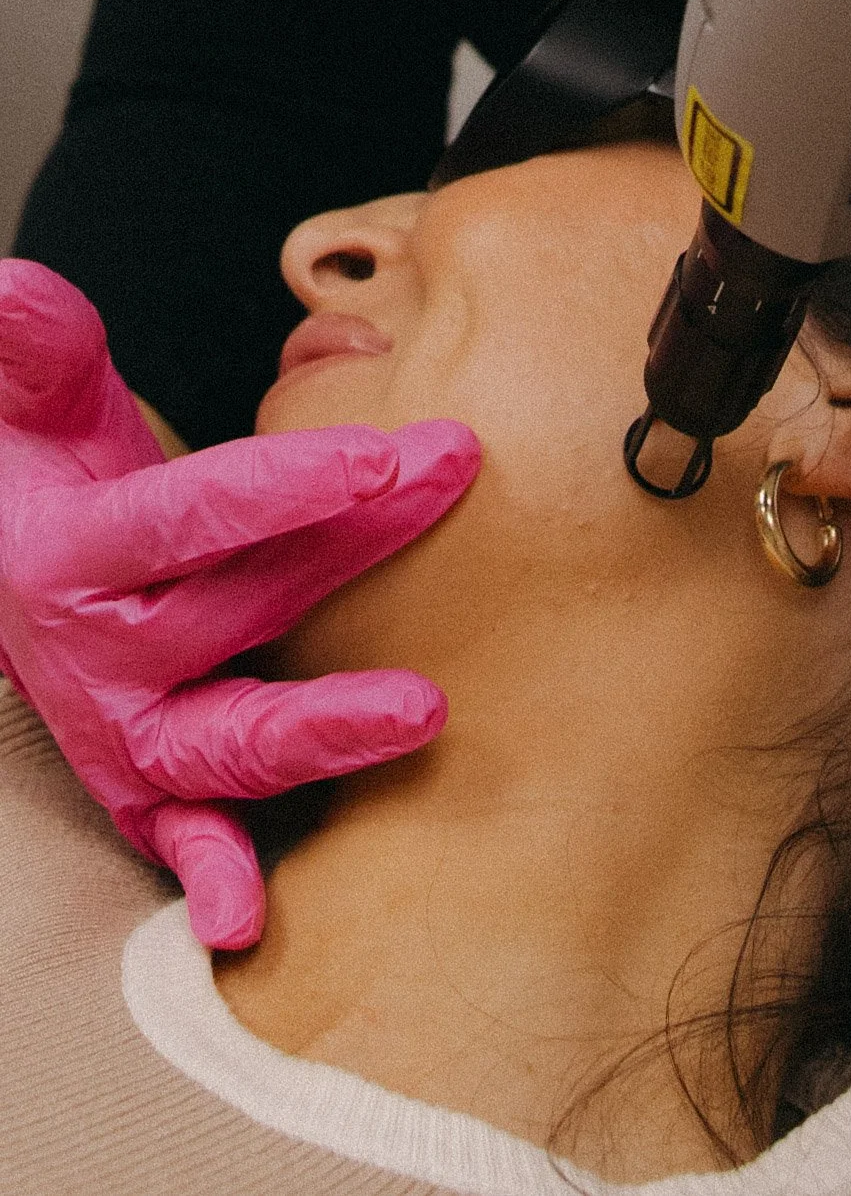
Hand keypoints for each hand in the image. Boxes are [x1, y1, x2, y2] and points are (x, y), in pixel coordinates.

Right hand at [0, 261, 479, 947]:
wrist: (16, 575)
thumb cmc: (44, 481)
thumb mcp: (32, 411)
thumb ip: (32, 354)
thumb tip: (11, 287)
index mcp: (74, 552)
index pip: (191, 517)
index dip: (285, 485)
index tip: (387, 450)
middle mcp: (101, 652)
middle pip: (241, 604)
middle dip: (353, 547)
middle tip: (452, 483)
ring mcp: (126, 728)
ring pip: (226, 736)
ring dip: (319, 731)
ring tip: (422, 713)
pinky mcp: (148, 781)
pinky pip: (177, 835)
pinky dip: (209, 874)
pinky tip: (252, 919)